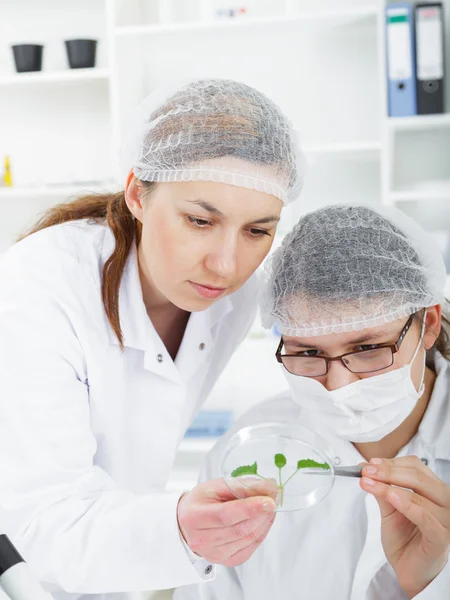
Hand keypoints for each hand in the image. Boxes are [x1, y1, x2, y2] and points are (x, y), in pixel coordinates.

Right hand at [177, 478, 277, 566]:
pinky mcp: (226, 560)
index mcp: (195, 517)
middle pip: (240, 529)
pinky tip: (263, 521)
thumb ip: (241, 486)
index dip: (250, 508)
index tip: (269, 500)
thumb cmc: (200, 502)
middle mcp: (202, 539)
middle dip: (262, 513)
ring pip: (248, 539)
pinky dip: (261, 533)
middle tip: (274, 498)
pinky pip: (249, 547)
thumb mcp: (215, 486)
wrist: (186, 523)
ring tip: (269, 508)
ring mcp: (214, 554)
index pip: (226, 515)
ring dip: (264, 522)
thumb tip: (267, 486)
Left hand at [361, 456, 449, 597]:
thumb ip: (381, 488)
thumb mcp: (389, 508)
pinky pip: (425, 517)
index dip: (392, 462)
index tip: (370, 464)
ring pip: (419, 494)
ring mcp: (445, 520)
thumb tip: (364, 467)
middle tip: (366, 471)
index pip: (416, 466)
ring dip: (390, 485)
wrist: (408, 570)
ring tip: (370, 483)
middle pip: (418, 477)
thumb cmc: (404, 539)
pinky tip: (390, 497)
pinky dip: (407, 504)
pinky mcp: (440, 538)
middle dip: (388, 471)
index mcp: (433, 490)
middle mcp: (443, 502)